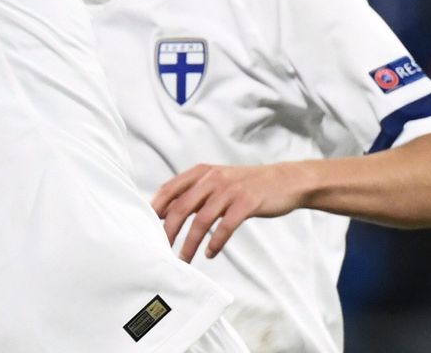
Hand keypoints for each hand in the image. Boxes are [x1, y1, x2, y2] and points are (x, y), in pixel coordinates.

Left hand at [151, 162, 313, 261]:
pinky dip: (215, 242)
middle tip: (162, 250)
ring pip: (201, 220)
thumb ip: (194, 193)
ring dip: (190, 243)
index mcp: (201, 172)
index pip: (169, 189)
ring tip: (184, 259)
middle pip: (181, 207)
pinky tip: (210, 253)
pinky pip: (226, 226)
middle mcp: (212, 178)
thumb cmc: (246, 185)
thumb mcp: (217, 181)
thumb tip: (165, 213)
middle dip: (168, 231)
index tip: (145, 228)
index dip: (155, 209)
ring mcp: (230, 190)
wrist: (285, 181)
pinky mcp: (247, 202)